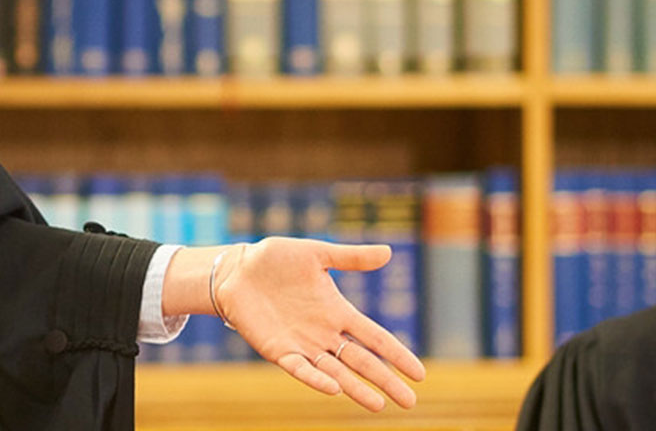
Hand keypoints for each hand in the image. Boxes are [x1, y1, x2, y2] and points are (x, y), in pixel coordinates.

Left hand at [214, 237, 425, 410]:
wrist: (236, 269)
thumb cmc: (275, 260)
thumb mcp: (316, 254)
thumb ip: (350, 257)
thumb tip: (389, 252)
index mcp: (337, 311)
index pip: (375, 337)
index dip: (396, 355)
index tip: (419, 374)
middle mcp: (324, 333)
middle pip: (362, 361)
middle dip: (385, 380)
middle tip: (409, 402)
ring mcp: (302, 344)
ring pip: (336, 372)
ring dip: (356, 388)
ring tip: (378, 405)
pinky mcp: (278, 350)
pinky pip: (301, 369)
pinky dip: (317, 379)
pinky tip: (334, 388)